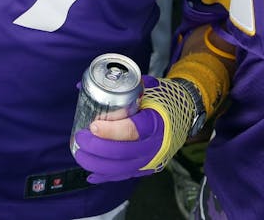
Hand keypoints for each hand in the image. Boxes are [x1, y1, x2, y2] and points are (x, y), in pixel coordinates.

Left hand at [72, 76, 199, 182]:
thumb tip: (82, 87)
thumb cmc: (162, 99)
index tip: (93, 125)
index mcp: (155, 122)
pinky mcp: (147, 168)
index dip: (111, 131)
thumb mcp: (146, 87)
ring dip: (96, 164)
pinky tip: (90, 174)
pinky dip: (106, 176)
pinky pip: (124, 176)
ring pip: (121, 168)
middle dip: (97, 148)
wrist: (185, 113)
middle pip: (122, 153)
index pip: (132, 131)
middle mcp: (154, 144)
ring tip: (79, 153)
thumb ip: (118, 87)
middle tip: (80, 138)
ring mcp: (151, 159)